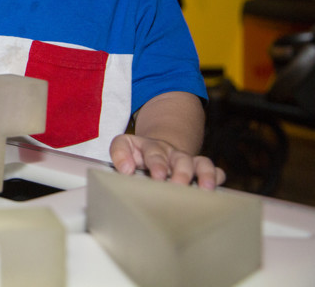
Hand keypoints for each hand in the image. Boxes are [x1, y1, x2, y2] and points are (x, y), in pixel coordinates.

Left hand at [110, 134, 225, 189]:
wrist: (156, 149)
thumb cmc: (137, 153)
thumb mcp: (124, 146)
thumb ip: (119, 153)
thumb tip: (126, 170)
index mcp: (152, 148)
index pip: (154, 153)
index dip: (157, 163)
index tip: (158, 176)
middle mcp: (173, 153)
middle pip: (181, 159)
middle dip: (182, 172)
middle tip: (179, 185)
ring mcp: (188, 161)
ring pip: (202, 163)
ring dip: (205, 175)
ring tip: (206, 189)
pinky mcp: (200, 170)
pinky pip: (215, 171)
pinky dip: (217, 179)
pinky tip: (216, 191)